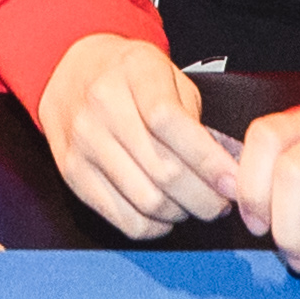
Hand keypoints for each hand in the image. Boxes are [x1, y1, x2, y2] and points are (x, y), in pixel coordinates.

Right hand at [37, 30, 242, 240]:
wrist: (67, 72)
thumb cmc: (128, 75)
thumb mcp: (166, 74)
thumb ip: (192, 117)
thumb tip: (224, 168)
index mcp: (133, 72)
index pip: (170, 123)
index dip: (207, 160)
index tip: (232, 182)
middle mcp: (102, 107)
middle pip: (163, 171)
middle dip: (205, 197)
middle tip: (222, 200)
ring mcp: (83, 144)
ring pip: (147, 201)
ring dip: (183, 212)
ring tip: (195, 203)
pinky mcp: (73, 175)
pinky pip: (125, 219)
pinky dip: (155, 226)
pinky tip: (165, 211)